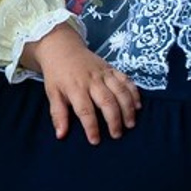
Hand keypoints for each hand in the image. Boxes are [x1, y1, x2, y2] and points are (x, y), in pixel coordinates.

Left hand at [26, 25, 140, 143]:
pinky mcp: (111, 69)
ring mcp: (103, 73)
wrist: (62, 49)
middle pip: (107, 101)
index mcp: (75, 88)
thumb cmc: (57, 75)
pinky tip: (138, 106)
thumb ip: (57, 114)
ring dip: (127, 108)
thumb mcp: (52, 94)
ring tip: (130, 124)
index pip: (85, 110)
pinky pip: (126, 80)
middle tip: (117, 135)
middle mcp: (91, 81)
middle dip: (114, 120)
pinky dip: (134, 93)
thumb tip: (61, 135)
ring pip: (120, 91)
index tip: (95, 141)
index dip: (91, 127)